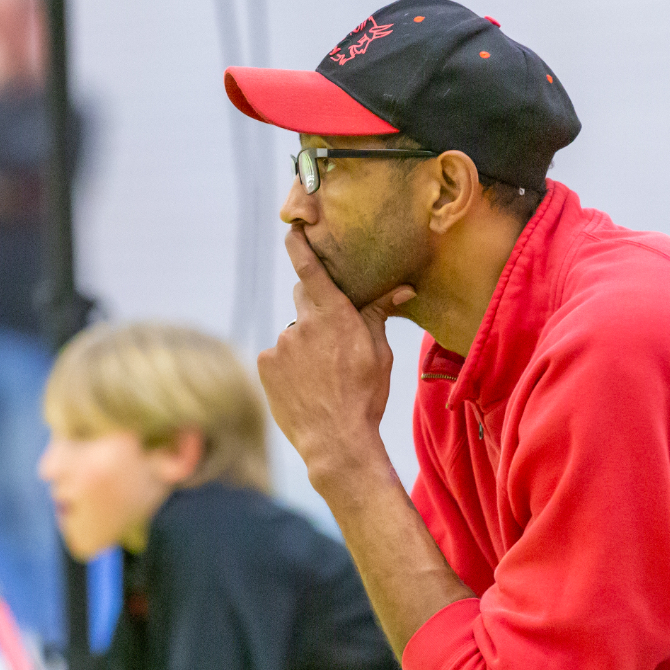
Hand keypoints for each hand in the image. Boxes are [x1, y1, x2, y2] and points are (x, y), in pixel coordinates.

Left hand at [257, 225, 413, 486]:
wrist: (336, 440)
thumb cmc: (365, 396)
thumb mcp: (379, 353)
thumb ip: (379, 314)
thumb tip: (403, 288)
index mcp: (334, 315)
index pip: (310, 269)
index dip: (299, 245)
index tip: (291, 229)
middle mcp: (303, 323)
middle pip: (304, 300)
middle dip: (316, 311)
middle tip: (332, 340)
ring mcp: (280, 344)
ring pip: (293, 335)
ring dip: (304, 346)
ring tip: (321, 376)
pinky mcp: (265, 364)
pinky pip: (277, 357)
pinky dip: (287, 366)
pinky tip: (304, 387)